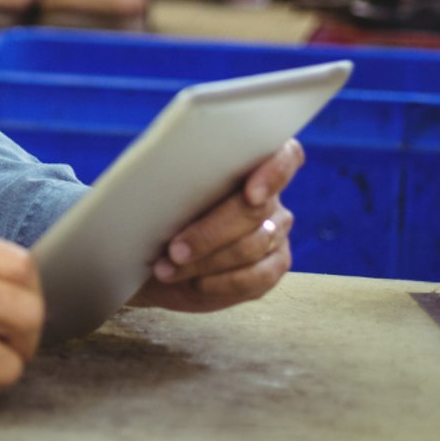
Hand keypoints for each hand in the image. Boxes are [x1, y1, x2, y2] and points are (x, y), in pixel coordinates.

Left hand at [131, 139, 303, 313]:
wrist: (155, 256)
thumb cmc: (158, 212)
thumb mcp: (162, 189)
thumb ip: (179, 177)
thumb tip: (166, 177)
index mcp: (250, 164)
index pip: (284, 157)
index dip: (274, 173)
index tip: (250, 195)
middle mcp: (270, 198)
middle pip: (255, 211)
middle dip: (211, 233)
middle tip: (174, 249)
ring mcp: (275, 232)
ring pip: (253, 246)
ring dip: (207, 261)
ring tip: (168, 268)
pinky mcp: (272, 266)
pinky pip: (258, 277)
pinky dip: (224, 282)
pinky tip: (198, 283)